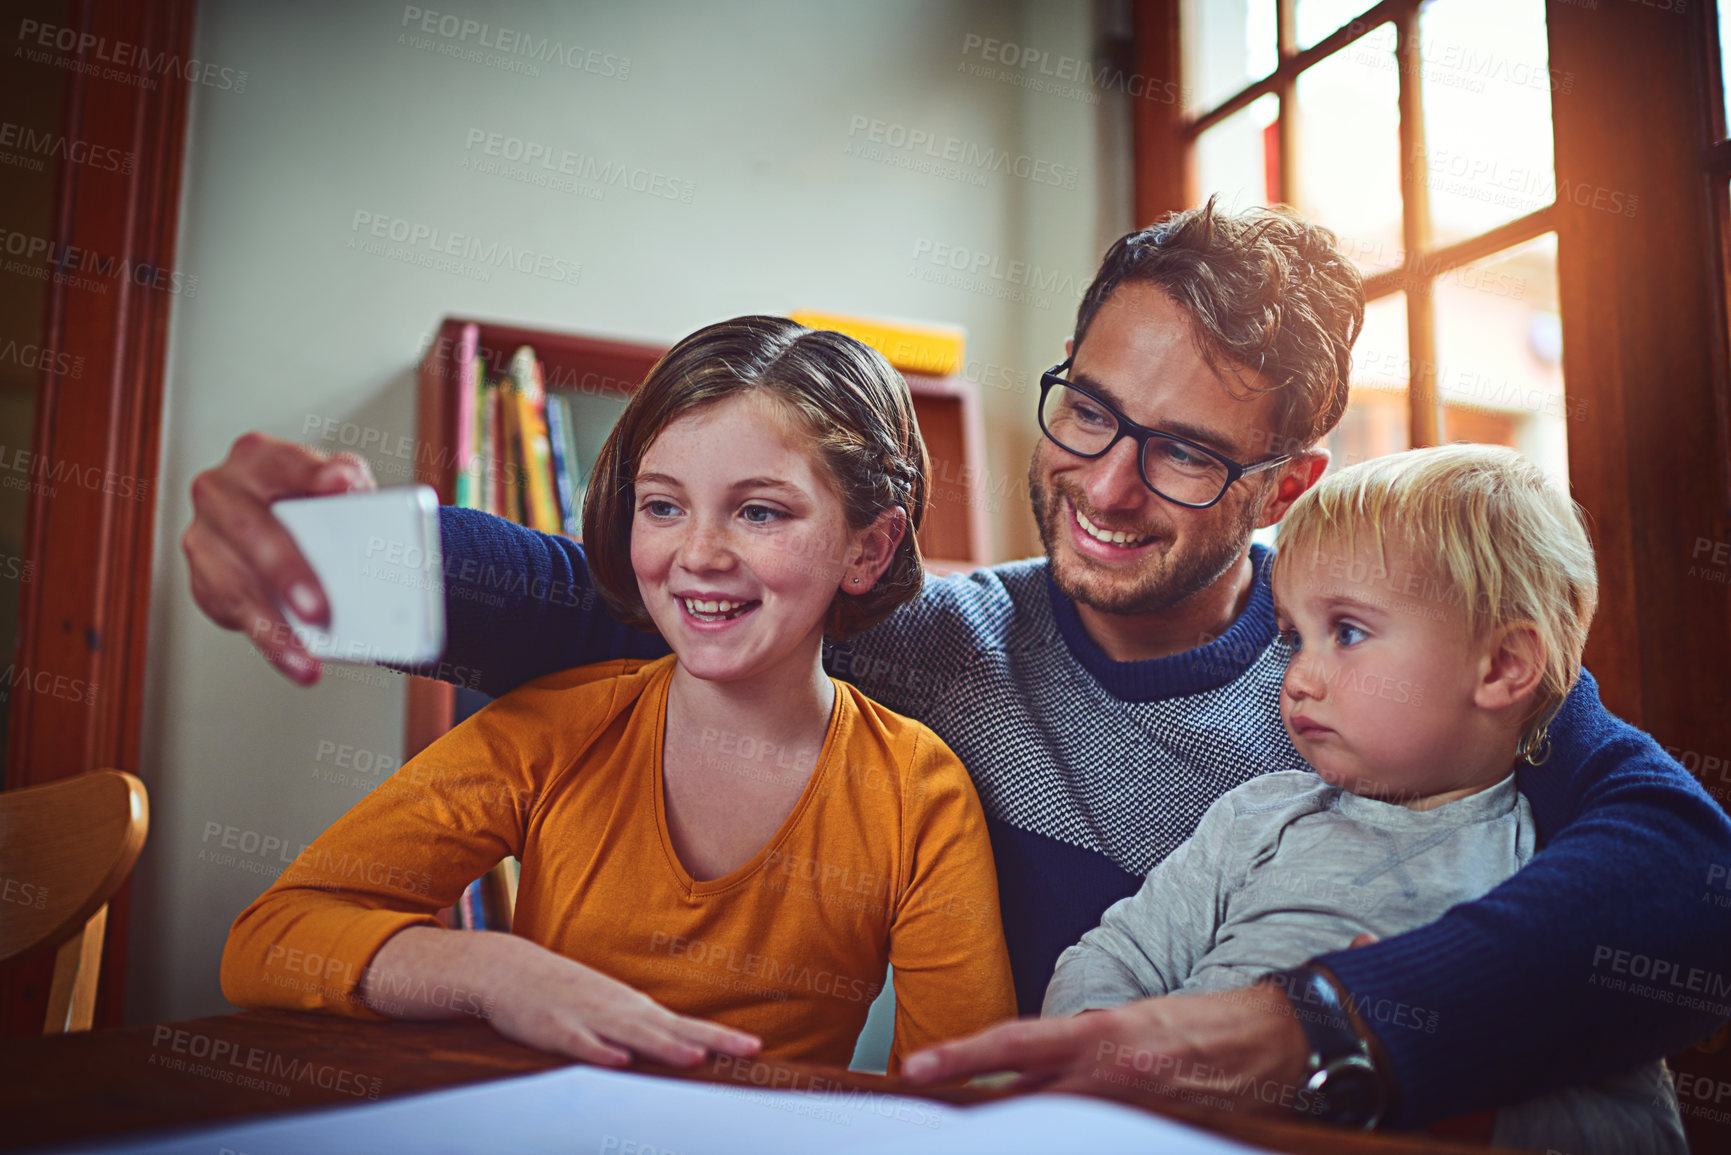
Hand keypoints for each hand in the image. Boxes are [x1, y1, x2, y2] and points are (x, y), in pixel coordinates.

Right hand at [183, 432, 376, 683]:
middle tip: (319, 608)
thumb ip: (348, 479)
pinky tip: (297, 661)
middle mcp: (220, 492)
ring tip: (309, 661)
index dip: (313, 475)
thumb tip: (351, 490)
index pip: (287, 463)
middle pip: (251, 530)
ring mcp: (203, 537)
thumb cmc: (314, 503)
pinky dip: (268, 641)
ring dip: (273, 628)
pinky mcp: (204, 581)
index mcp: (258, 458)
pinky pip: (233, 614)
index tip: (343, 486)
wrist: (292, 530)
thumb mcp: (337, 482)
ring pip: (235, 587)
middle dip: (286, 571)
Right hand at [482, 941, 761, 1068]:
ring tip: (696, 1057)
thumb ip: (641, 1031)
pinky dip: (599, 1052)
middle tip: (750, 1049)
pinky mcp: (553, 1028)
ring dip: (663, 1046)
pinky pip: (579, 1043)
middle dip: (711, 1040)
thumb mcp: (610, 1011)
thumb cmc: (566, 995)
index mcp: (634, 1010)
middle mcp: (619, 1012)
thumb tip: (680, 1048)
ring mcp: (588, 1017)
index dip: (721, 1037)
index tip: (756, 1048)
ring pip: (631, 1035)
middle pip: (671, 1029)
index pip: (686, 1025)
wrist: (506, 969)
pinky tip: (618, 1062)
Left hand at [901, 984, 1309, 1116]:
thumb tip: (1032, 1069)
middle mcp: (1113, 1071)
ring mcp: (1138, 1109)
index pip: (1014, 1043)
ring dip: (1023, 1129)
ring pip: (1058, 1126)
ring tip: (985, 1130)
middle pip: (1026, 1099)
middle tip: (936, 1113)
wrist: (1277, 1040)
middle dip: (979, 1110)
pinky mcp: (1163, 1130)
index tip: (917, 1069)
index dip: (962, 1057)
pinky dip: (1074, 1142)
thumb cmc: (1202, 1027)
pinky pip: (1104, 1141)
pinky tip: (1059, 1141)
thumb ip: (1080, 1049)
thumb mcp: (1131, 1023)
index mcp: (1101, 1032)